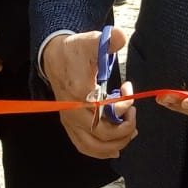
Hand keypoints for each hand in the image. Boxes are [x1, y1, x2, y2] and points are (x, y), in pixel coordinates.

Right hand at [40, 28, 136, 158]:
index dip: (123, 107)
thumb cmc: (75, 51)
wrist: (54, 57)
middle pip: (102, 134)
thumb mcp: (92, 41)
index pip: (106, 113)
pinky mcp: (69, 124)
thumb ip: (109, 40)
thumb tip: (120, 37)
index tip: (127, 90)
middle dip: (124, 128)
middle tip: (133, 114)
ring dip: (115, 143)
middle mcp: (72, 111)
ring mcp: (70, 120)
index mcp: (79, 92)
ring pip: (93, 146)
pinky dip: (100, 151)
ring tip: (129, 132)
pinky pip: (83, 146)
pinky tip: (115, 148)